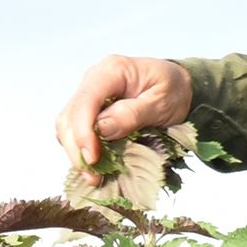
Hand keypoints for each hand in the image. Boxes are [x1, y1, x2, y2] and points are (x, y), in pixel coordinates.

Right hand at [54, 55, 193, 169]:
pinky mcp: (89, 110)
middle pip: (70, 116)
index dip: (83, 131)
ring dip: (76, 153)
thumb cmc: (173, 89)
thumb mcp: (162, 102)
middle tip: (93, 176)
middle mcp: (93, 80)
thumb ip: (132, 114)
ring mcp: (89, 95)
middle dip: (77, 148)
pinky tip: (93, 166)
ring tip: (93, 176)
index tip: (92, 158)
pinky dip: (80, 150)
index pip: (86, 100)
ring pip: (67, 126)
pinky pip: (74, 131)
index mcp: (112, 71)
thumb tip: (101, 129)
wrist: (179, 84)